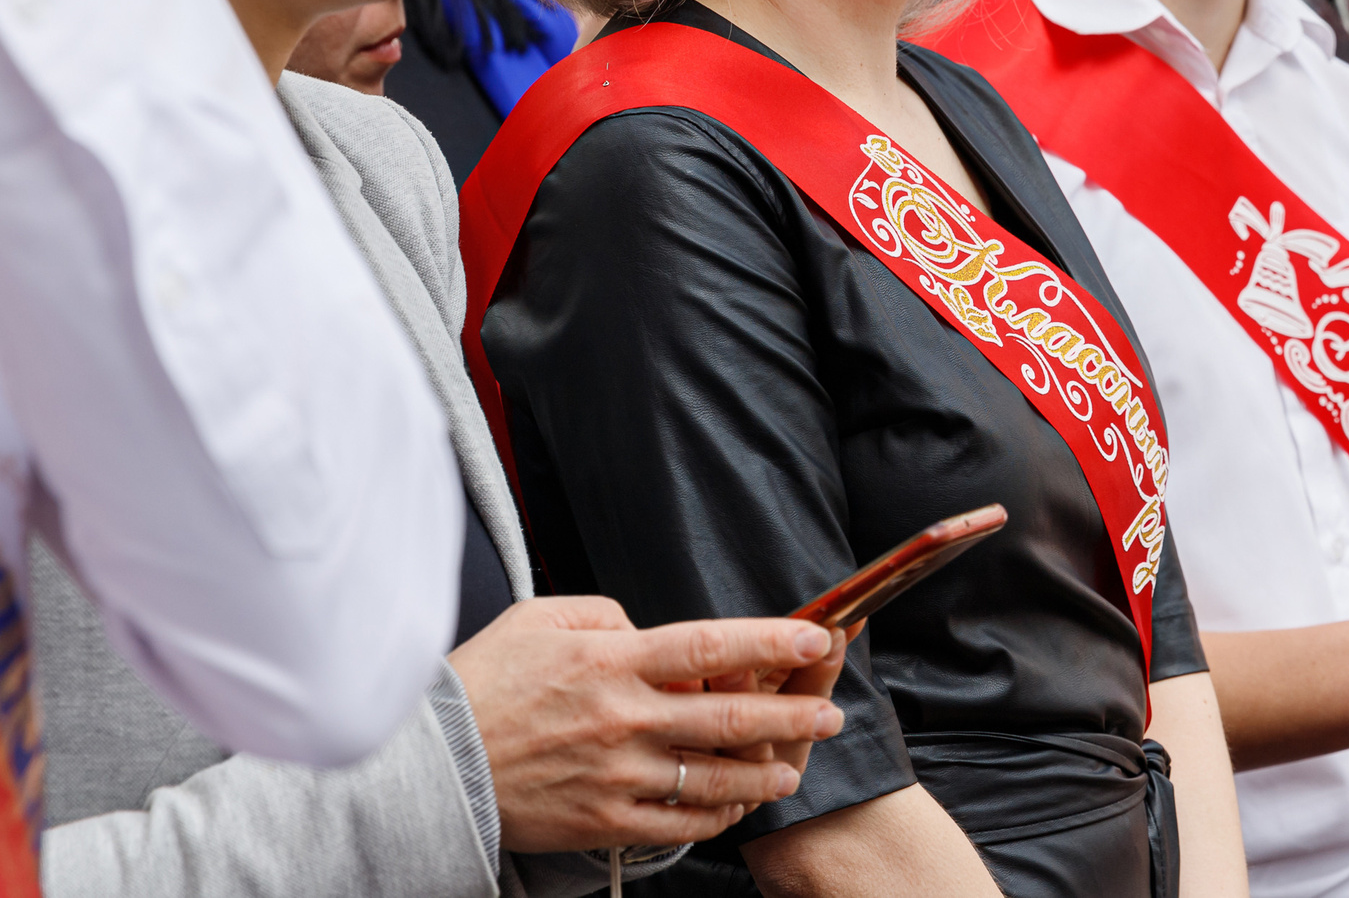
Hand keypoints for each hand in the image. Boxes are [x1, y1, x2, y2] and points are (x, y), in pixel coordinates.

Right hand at [449, 596, 848, 852]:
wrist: (429, 765)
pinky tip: (736, 805)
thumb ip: (607, 617)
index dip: (768, 643)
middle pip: (729, 718)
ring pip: (714, 777)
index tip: (812, 637)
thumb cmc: (484, 682)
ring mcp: (616, 774)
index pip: (710, 646)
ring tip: (793, 767)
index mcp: (612, 661)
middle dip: (791, 716)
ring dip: (766, 773)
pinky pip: (680, 821)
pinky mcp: (603, 821)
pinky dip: (716, 814)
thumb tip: (650, 632)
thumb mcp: (542, 620)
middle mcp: (624, 718)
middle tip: (829, 713)